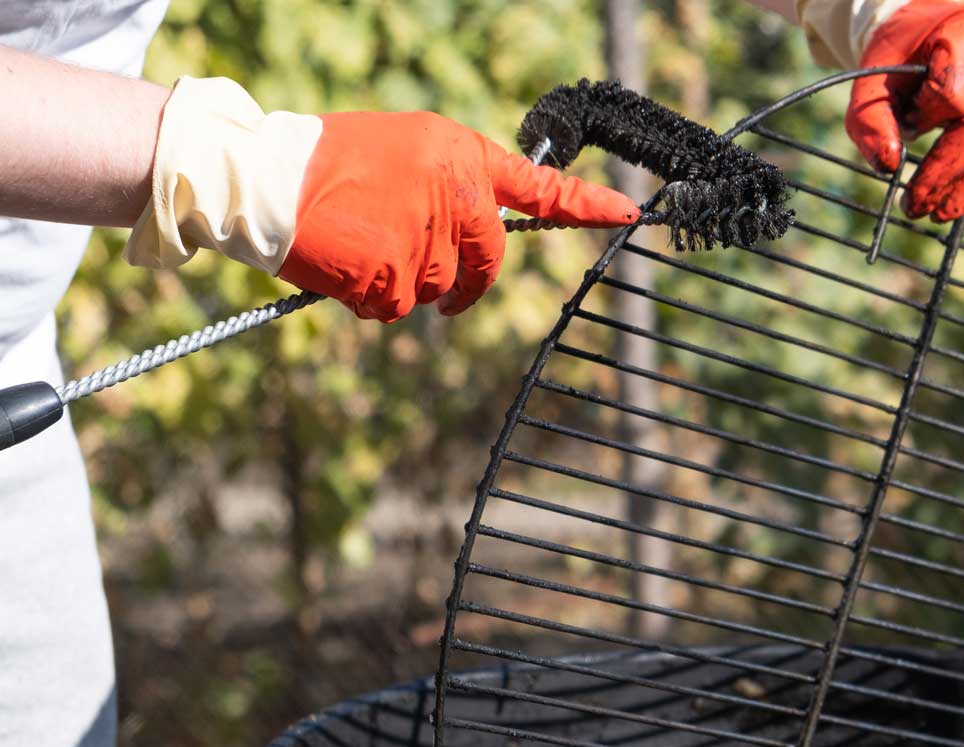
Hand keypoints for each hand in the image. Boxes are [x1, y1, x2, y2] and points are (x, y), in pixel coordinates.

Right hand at [280, 111, 638, 320]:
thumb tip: (474, 230)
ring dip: (407, 283)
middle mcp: (455, 197)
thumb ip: (451, 184)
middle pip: (486, 263)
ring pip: (438, 289)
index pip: (537, 186)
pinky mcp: (393, 278)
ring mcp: (426, 241)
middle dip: (468, 284)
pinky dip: (373, 299)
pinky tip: (346, 266)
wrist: (264, 178)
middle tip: (446, 291)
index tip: (627, 213)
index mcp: (461, 157)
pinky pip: (397, 308)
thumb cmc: (329, 160)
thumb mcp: (406, 150)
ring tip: (362, 246)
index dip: (585, 204)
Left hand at [846, 0, 963, 221]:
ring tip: (940, 212)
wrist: (948, 25)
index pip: (951, 95)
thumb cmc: (910, 54)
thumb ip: (870, 119)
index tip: (909, 126)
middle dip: (946, 178)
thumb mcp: (876, 77)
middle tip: (918, 209)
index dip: (926, 121)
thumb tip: (888, 166)